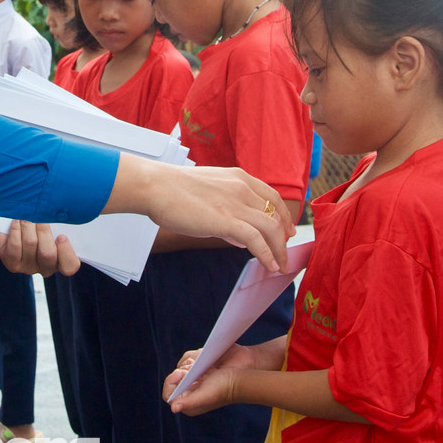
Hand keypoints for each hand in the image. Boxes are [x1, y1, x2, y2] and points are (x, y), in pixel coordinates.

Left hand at [0, 221, 80, 275]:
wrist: (20, 227)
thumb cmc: (42, 225)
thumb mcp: (56, 224)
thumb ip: (60, 222)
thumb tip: (58, 212)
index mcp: (62, 261)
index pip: (69, 266)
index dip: (66, 252)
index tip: (61, 236)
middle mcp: (45, 268)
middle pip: (47, 253)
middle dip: (43, 230)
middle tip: (39, 215)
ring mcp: (28, 267)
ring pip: (30, 246)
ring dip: (28, 226)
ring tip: (26, 214)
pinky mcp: (12, 262)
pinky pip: (14, 247)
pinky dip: (15, 231)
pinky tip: (16, 221)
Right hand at [107, 157, 294, 273]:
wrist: (155, 186)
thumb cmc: (173, 189)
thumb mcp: (208, 191)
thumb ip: (226, 208)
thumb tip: (239, 235)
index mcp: (238, 177)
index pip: (272, 197)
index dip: (284, 215)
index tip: (287, 230)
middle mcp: (243, 189)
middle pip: (275, 215)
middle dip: (283, 237)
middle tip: (283, 253)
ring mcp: (236, 204)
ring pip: (271, 229)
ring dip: (279, 250)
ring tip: (280, 265)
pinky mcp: (227, 221)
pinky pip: (256, 240)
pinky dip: (267, 254)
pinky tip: (270, 265)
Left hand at [162, 344, 259, 416]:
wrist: (240, 373)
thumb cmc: (223, 387)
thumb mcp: (205, 395)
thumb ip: (189, 402)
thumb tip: (173, 408)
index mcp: (189, 403)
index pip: (168, 394)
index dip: (170, 382)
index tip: (180, 373)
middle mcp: (190, 393)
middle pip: (173, 379)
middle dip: (181, 371)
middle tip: (191, 369)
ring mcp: (195, 380)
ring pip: (180, 367)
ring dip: (187, 363)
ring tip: (197, 365)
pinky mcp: (199, 370)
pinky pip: (187, 360)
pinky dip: (192, 358)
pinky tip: (200, 361)